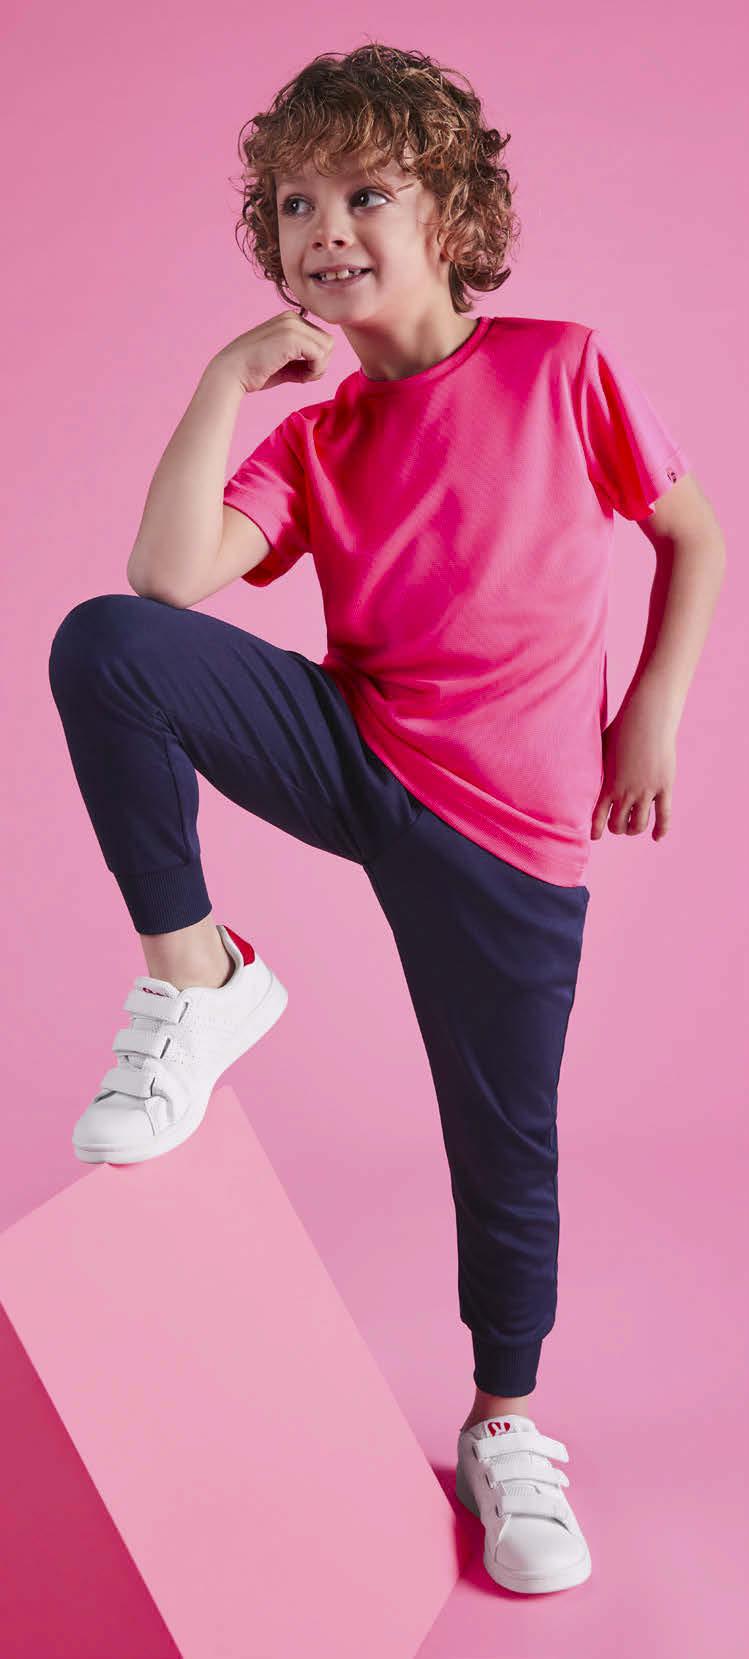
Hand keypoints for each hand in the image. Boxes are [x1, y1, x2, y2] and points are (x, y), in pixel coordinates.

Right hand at [211, 309, 333, 393]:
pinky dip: (315, 371)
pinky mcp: (292, 337)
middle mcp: (292, 318)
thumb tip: (322, 368)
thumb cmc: (254, 372)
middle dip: (320, 363)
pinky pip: (321, 355)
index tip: (301, 372)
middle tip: (303, 376)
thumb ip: (302, 362)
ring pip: (328, 347)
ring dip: (318, 367)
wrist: (231, 373)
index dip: (316, 360)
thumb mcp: (284, 365)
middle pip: (328, 341)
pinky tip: (300, 377)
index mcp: (289, 320)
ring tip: (300, 377)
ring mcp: (292, 325)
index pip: (320, 339)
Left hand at [591, 687, 677, 841]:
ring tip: (633, 827)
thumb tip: (577, 762)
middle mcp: (626, 792)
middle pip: (619, 824)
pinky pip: (664, 816)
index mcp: (608, 784)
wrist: (647, 718)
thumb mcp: (600, 747)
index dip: (596, 829)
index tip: (595, 836)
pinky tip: (657, 838)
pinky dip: (661, 830)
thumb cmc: (622, 728)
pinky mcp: (664, 787)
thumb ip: (593, 763)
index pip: (598, 816)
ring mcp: (646, 791)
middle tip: (619, 825)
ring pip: (639, 824)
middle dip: (617, 828)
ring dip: (634, 829)